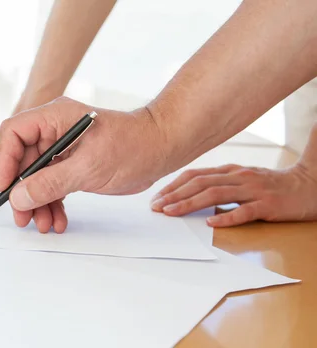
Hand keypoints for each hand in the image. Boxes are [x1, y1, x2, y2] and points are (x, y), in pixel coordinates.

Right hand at [0, 97, 168, 231]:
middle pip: (23, 160)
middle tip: (22, 217)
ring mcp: (63, 148)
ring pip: (37, 177)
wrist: (161, 149)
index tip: (6, 187)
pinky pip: (53, 185)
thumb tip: (18, 198)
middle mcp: (55, 130)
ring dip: (38, 203)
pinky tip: (57, 220)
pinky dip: (53, 203)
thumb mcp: (88, 167)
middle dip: (22, 192)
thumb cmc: (132, 145)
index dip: (5, 160)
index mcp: (55, 117)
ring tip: (43, 224)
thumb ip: (50, 183)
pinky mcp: (72, 164)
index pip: (14, 133)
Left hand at [150, 164, 316, 226]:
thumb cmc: (269, 186)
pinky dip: (226, 217)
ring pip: (216, 194)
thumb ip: (218, 184)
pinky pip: (245, 211)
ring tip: (172, 213)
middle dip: (175, 195)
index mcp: (230, 171)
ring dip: (190, 204)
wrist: (308, 186)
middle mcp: (238, 176)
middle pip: (200, 183)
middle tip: (156, 208)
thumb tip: (187, 194)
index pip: (195, 175)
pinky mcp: (268, 205)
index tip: (156, 198)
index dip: (173, 186)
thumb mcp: (241, 180)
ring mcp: (253, 190)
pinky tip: (210, 223)